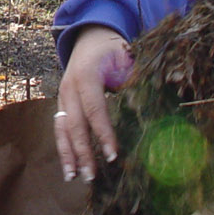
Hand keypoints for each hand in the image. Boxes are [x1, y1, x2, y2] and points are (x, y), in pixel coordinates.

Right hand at [53, 26, 131, 182]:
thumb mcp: (127, 57)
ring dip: (67, 154)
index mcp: (87, 75)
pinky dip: (64, 148)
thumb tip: (153, 104)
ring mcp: (62, 96)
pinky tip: (70, 166)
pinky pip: (60, 128)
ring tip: (73, 177)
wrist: (89, 36)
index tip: (113, 155)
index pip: (95, 109)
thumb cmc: (112, 49)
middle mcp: (69, 87)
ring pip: (61, 129)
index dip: (103, 133)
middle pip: (74, 124)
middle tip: (91, 176)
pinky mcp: (61, 103)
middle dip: (82, 152)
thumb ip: (136, 80)